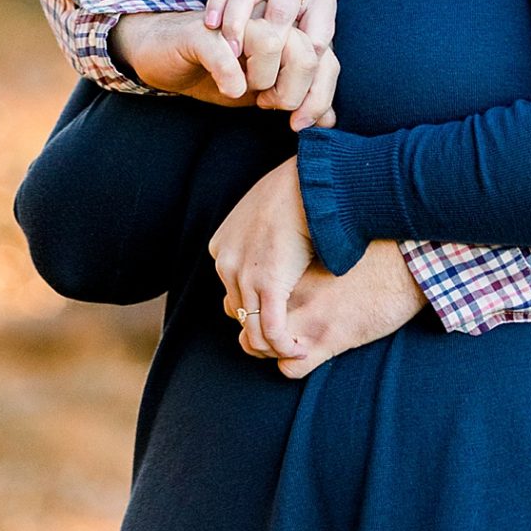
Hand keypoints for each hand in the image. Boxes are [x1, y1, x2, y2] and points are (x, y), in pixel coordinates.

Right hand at [113, 0, 338, 130]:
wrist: (164, 54)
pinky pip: (227, 51)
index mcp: (291, 27)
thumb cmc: (220, 70)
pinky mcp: (203, 30)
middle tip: (265, 102)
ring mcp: (236, 18)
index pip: (326, 61)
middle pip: (306, 52)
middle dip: (290, 92)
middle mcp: (268, 14)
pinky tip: (229, 87)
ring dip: (263, 80)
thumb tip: (331, 121)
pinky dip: (231, 76)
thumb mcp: (264, 89)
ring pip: (275, 44)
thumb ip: (299, 98)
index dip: (317, 98)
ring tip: (245, 87)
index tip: (296, 121)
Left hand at [209, 158, 313, 356]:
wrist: (308, 183)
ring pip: (252, 328)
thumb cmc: (296, 190)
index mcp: (222, 246)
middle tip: (284, 337)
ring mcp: (244, 276)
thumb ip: (260, 232)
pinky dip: (283, 344)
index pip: (232, 289)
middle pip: (239, 312)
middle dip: (261, 329)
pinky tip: (298, 348)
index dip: (255, 303)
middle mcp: (226, 264)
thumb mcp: (265, 211)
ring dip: (272, 344)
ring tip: (293, 347)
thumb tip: (273, 242)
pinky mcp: (268, 286)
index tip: (277, 308)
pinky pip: (271, 330)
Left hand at [259, 241, 425, 378]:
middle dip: (255, 327)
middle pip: (246, 321)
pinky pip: (289, 369)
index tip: (266, 304)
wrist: (406, 264)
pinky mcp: (327, 342)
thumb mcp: (331, 245)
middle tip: (274, 327)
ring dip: (271, 349)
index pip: (245, 290)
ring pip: (260, 348)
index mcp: (289, 267)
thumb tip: (292, 259)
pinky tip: (308, 356)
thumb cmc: (374, 249)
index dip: (252, 302)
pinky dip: (292, 367)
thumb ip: (305, 257)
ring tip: (289, 343)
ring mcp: (305, 320)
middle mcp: (289, 293)